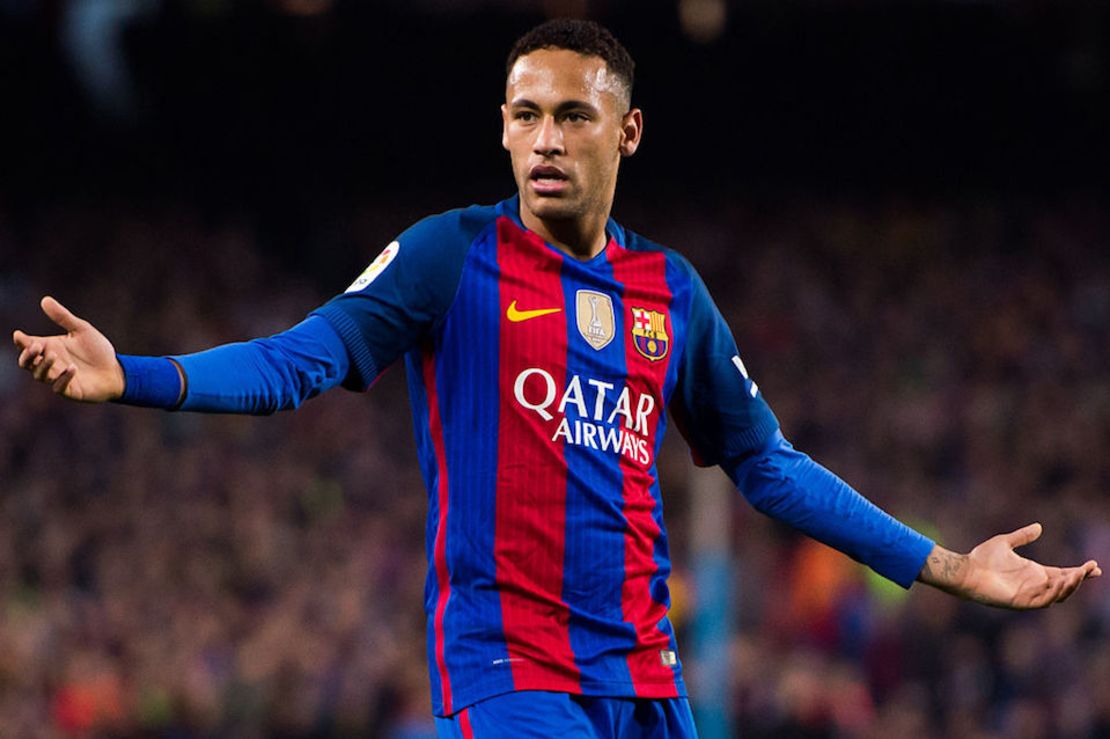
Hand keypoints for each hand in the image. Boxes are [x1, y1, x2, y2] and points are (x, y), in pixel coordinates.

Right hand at [12, 296, 124, 402]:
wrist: (115, 370)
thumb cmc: (97, 350)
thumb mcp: (81, 330)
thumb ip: (63, 317)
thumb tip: (45, 300)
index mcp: (49, 347)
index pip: (27, 346)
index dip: (20, 342)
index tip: (19, 335)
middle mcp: (50, 364)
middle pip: (27, 363)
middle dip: (27, 356)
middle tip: (35, 347)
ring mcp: (57, 378)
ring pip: (40, 375)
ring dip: (44, 366)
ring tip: (54, 355)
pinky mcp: (69, 390)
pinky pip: (59, 387)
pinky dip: (63, 378)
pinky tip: (73, 369)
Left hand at [918, 523, 1100, 608]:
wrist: (965, 570)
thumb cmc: (982, 558)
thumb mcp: (1005, 543)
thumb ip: (1022, 536)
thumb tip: (1039, 527)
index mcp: (1035, 573)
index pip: (1063, 574)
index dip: (1079, 572)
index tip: (1095, 566)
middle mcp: (1035, 585)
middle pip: (1065, 585)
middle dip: (1079, 578)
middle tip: (1091, 569)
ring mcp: (1029, 594)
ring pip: (1057, 594)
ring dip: (1070, 586)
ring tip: (1078, 575)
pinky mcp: (1020, 601)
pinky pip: (1042, 600)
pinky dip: (1053, 593)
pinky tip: (1060, 582)